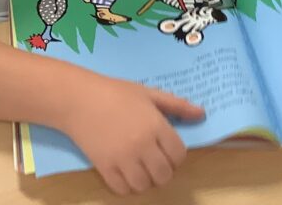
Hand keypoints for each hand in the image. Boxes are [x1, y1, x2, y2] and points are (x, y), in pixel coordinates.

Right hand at [60, 76, 203, 193]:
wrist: (79, 99)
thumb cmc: (115, 92)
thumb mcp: (148, 93)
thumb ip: (177, 105)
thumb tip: (202, 114)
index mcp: (156, 125)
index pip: (179, 155)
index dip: (176, 155)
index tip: (167, 150)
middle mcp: (142, 145)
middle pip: (164, 174)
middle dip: (163, 170)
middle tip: (154, 160)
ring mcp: (123, 158)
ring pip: (144, 186)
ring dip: (145, 179)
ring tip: (139, 166)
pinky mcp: (105, 167)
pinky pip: (122, 190)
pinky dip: (126, 185)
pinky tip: (124, 172)